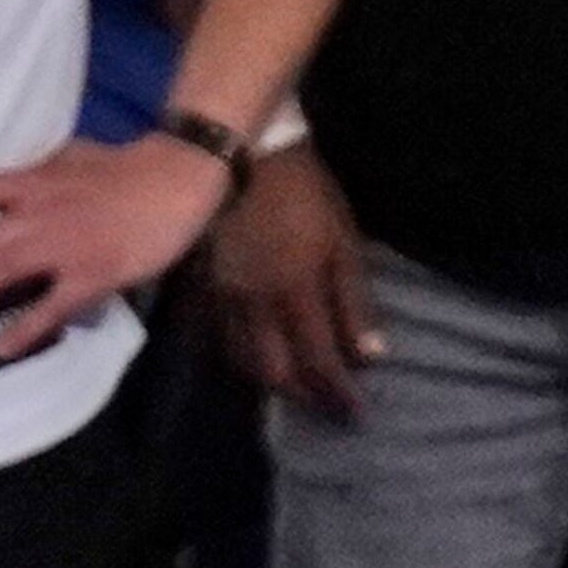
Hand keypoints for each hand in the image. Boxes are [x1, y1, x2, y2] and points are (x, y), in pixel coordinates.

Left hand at [0, 136, 234, 364]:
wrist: (175, 178)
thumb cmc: (127, 168)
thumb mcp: (69, 159)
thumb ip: (40, 174)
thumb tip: (20, 181)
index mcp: (29, 182)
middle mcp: (35, 213)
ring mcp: (63, 245)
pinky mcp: (93, 273)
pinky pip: (52, 306)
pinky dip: (25, 327)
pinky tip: (0, 348)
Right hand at [209, 149, 382, 416]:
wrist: (239, 152)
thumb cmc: (303, 195)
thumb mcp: (343, 244)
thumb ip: (355, 303)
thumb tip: (370, 357)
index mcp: (293, 294)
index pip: (319, 363)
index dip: (338, 395)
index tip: (357, 414)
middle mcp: (251, 305)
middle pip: (273, 372)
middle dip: (302, 394)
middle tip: (326, 403)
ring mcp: (219, 296)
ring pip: (238, 359)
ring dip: (268, 379)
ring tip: (294, 385)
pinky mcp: (197, 284)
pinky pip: (212, 335)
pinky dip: (235, 355)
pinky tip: (253, 356)